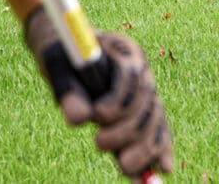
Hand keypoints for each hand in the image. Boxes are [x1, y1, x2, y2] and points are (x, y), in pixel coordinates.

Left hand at [25, 7, 173, 177]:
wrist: (69, 57)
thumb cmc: (63, 55)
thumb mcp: (57, 67)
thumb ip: (67, 90)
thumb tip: (79, 120)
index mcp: (124, 50)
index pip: (131, 76)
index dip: (118, 99)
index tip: (97, 115)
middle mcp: (142, 72)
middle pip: (147, 103)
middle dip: (128, 129)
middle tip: (99, 144)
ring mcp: (146, 93)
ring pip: (155, 121)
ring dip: (144, 146)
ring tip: (124, 166)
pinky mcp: (144, 113)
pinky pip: (158, 131)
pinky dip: (160, 149)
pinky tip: (162, 168)